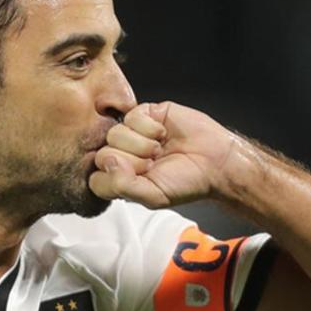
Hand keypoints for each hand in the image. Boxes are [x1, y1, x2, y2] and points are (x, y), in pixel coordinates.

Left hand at [88, 101, 245, 207]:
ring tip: (160, 150)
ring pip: (114, 134)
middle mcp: (122, 154)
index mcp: (120, 178)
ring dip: (143, 145)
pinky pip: (131, 117)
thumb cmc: (186, 182)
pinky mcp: (144, 114)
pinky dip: (151, 128)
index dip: (117, 179)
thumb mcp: (153, 197)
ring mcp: (131, 133)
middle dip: (133, 162)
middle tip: (154, 164)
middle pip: (103, 155)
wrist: (215, 162)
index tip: (141, 180)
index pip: (95, 178)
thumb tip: (108, 162)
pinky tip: (164, 134)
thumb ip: (123, 186)